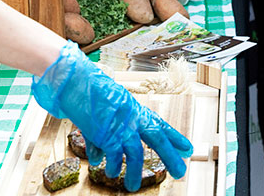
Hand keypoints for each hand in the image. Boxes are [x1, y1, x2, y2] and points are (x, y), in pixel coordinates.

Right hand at [31, 41, 192, 190]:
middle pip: (157, 138)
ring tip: (132, 187)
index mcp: (135, 108)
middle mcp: (132, 117)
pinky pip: (113, 156)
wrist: (75, 79)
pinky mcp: (106, 133)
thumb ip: (106, 134)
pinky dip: (111, 165)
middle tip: (181, 172)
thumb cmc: (89, 90)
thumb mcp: (106, 109)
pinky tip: (109, 171)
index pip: (160, 124)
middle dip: (170, 157)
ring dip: (134, 173)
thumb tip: (100, 157)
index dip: (175, 138)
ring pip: (135, 154)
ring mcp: (120, 125)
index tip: (188, 149)